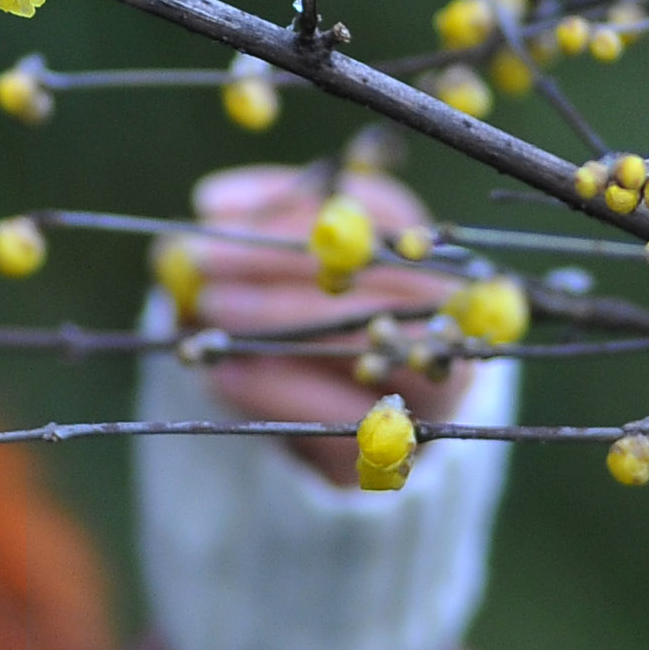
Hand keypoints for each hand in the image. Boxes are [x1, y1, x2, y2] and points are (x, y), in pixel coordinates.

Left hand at [183, 164, 463, 486]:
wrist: (351, 422)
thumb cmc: (315, 317)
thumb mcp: (293, 267)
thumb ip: (264, 231)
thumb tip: (214, 205)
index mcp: (431, 258)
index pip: (373, 214)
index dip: (292, 206)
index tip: (213, 206)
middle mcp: (445, 317)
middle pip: (371, 275)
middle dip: (275, 263)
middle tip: (203, 258)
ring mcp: (429, 385)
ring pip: (355, 346)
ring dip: (273, 322)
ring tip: (207, 307)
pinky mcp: (397, 444)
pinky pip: (334, 414)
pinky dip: (273, 389)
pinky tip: (223, 371)